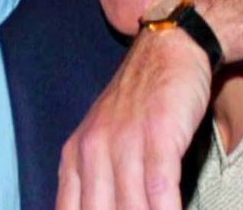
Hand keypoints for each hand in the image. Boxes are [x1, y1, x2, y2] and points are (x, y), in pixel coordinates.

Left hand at [58, 27, 210, 209]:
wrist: (168, 48)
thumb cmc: (142, 101)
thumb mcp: (103, 139)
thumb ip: (95, 182)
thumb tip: (100, 207)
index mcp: (74, 156)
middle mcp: (92, 151)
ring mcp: (123, 143)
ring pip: (129, 209)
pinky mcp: (157, 136)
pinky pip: (159, 190)